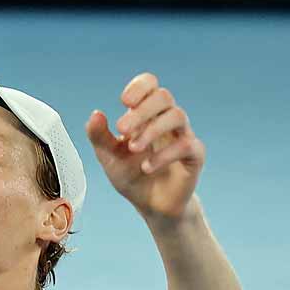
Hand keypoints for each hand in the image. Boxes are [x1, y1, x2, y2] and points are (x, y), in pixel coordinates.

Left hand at [84, 73, 205, 221]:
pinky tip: (146, 166)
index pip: (150, 85)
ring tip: (133, 148)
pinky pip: (186, 145)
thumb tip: (96, 114)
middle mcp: (166, 120)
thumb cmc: (131, 175)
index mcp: (146, 114)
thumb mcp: (108, 156)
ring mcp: (183, 135)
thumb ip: (99, 136)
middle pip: (164, 96)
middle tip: (121, 129)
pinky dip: (164, 154)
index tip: (124, 101)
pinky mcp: (194, 155)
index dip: (140, 87)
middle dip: (141, 110)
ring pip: (178, 115)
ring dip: (152, 129)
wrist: (150, 204)